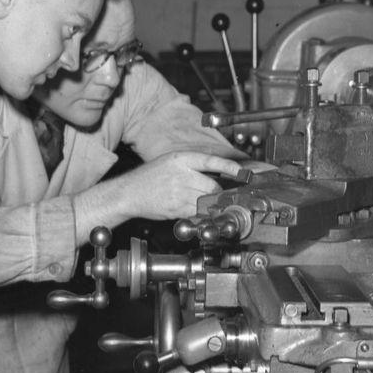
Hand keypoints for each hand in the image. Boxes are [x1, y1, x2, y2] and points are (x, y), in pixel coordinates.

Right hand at [120, 150, 243, 220]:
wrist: (130, 193)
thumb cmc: (151, 177)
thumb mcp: (170, 162)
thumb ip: (192, 165)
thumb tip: (216, 172)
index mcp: (181, 159)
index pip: (211, 161)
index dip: (230, 167)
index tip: (243, 172)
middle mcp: (182, 175)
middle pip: (213, 185)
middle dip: (218, 192)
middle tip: (219, 195)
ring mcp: (179, 192)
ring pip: (207, 200)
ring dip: (211, 204)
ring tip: (208, 203)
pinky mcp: (177, 208)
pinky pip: (197, 212)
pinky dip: (201, 213)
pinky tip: (196, 210)